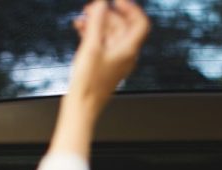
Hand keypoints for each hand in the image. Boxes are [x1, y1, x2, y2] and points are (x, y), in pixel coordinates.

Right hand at [70, 0, 150, 114]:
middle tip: (90, 8)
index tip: (115, 1)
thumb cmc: (88, 83)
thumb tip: (102, 4)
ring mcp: (115, 61)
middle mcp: (125, 55)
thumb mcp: (91, 47)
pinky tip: (80, 29)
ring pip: (110, 34)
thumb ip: (97, 22)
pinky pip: (102, 44)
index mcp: (129, 51)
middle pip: (122, 27)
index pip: (141, 23)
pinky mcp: (105, 65)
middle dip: (106, 14)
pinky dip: (93, 34)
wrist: (82, 107)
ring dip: (97, 23)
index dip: (130, 8)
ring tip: (81, 18)